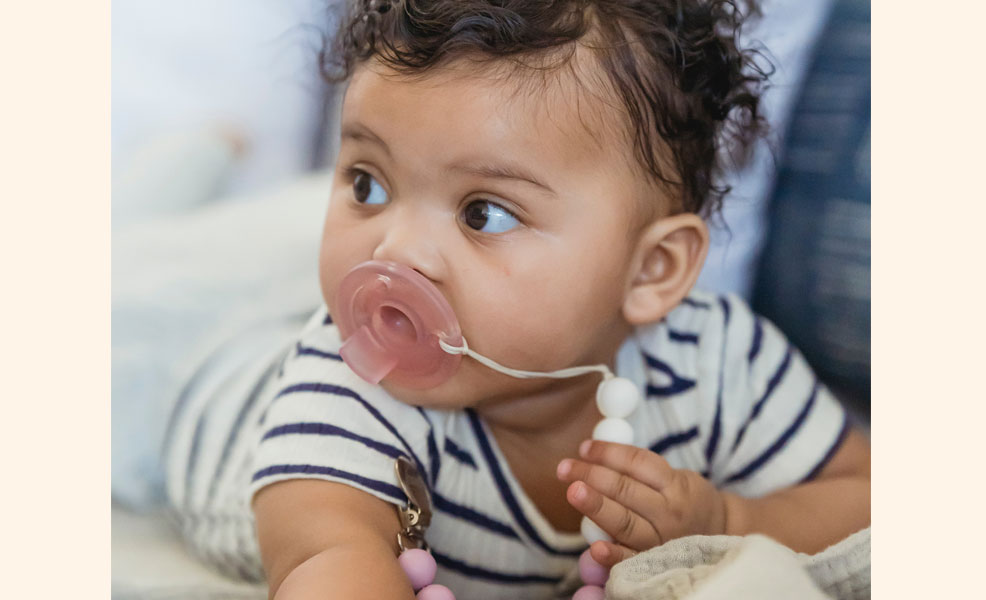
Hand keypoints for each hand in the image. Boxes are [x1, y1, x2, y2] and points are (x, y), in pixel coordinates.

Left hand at [556, 440, 727, 567]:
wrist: (722, 535)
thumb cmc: (686, 500)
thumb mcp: (675, 477)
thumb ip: (640, 470)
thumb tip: (593, 454)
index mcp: (675, 484)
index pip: (637, 462)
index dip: (608, 452)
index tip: (584, 448)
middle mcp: (669, 511)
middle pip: (626, 490)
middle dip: (592, 475)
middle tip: (565, 468)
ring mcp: (662, 539)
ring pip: (625, 522)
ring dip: (596, 506)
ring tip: (573, 491)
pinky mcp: (654, 562)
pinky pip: (631, 559)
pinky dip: (614, 555)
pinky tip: (594, 548)